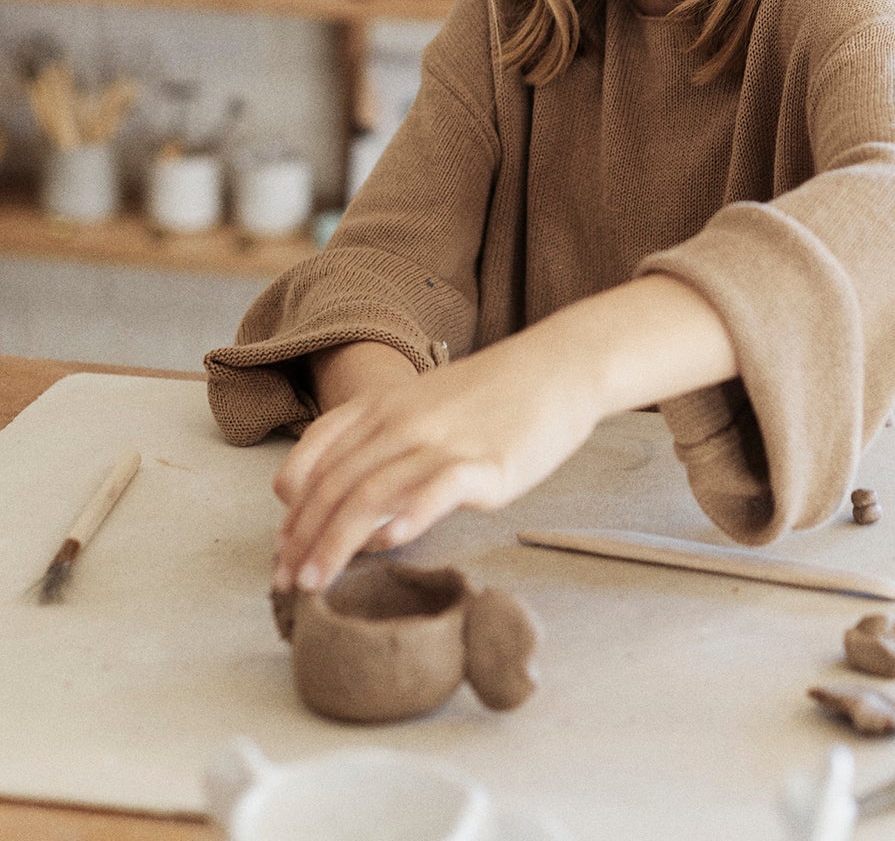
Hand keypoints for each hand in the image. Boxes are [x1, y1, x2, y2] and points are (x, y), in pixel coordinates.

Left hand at [272, 330, 599, 592]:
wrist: (558, 366)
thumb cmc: (493, 394)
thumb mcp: (424, 403)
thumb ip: (383, 442)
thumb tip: (355, 507)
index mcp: (383, 406)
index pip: (317, 457)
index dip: (292, 508)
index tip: (282, 548)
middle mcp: (403, 421)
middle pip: (335, 484)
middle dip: (302, 539)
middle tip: (284, 582)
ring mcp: (443, 441)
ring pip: (371, 493)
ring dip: (335, 543)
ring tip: (315, 582)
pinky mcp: (485, 463)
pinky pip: (436, 490)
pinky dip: (407, 518)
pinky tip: (389, 544)